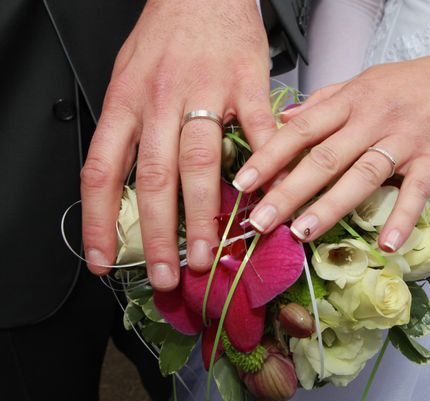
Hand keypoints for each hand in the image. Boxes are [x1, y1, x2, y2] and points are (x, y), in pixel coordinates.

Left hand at [81, 0, 274, 290]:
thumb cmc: (165, 36)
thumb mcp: (126, 77)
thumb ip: (129, 131)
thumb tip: (128, 191)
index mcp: (125, 102)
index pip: (101, 172)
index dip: (99, 222)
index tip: (104, 261)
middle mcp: (159, 101)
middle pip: (153, 177)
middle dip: (159, 234)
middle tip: (168, 273)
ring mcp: (204, 93)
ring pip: (199, 163)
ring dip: (203, 215)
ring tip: (207, 252)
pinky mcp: (245, 84)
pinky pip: (256, 131)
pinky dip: (264, 166)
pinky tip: (267, 197)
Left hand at [232, 40, 429, 250]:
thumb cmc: (411, 83)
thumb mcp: (362, 82)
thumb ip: (324, 102)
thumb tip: (285, 119)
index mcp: (351, 100)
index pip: (302, 130)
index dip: (270, 156)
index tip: (243, 183)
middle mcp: (373, 119)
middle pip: (325, 158)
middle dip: (288, 192)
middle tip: (260, 222)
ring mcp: (404, 140)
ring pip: (362, 175)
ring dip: (331, 207)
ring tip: (303, 233)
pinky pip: (416, 192)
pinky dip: (402, 218)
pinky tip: (386, 244)